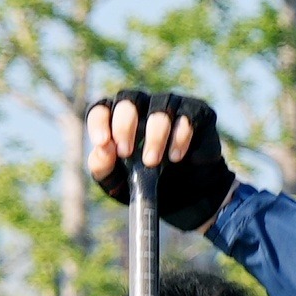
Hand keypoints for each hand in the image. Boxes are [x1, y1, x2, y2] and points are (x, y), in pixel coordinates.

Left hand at [85, 91, 233, 232]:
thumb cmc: (143, 181)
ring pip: (160, 107)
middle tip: (126, 153)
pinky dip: (180, 137)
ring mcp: (169, 106)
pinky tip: (175, 157)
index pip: (102, 109)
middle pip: (128, 100)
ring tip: (152, 162)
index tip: (102, 143)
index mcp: (116, 119)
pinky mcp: (195, 113)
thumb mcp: (116, 181)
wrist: (184, 196)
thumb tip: (103, 149)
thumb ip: (102, 166)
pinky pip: (188, 117)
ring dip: (154, 135)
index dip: (99, 122)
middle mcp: (141, 106)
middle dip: (125, 125)